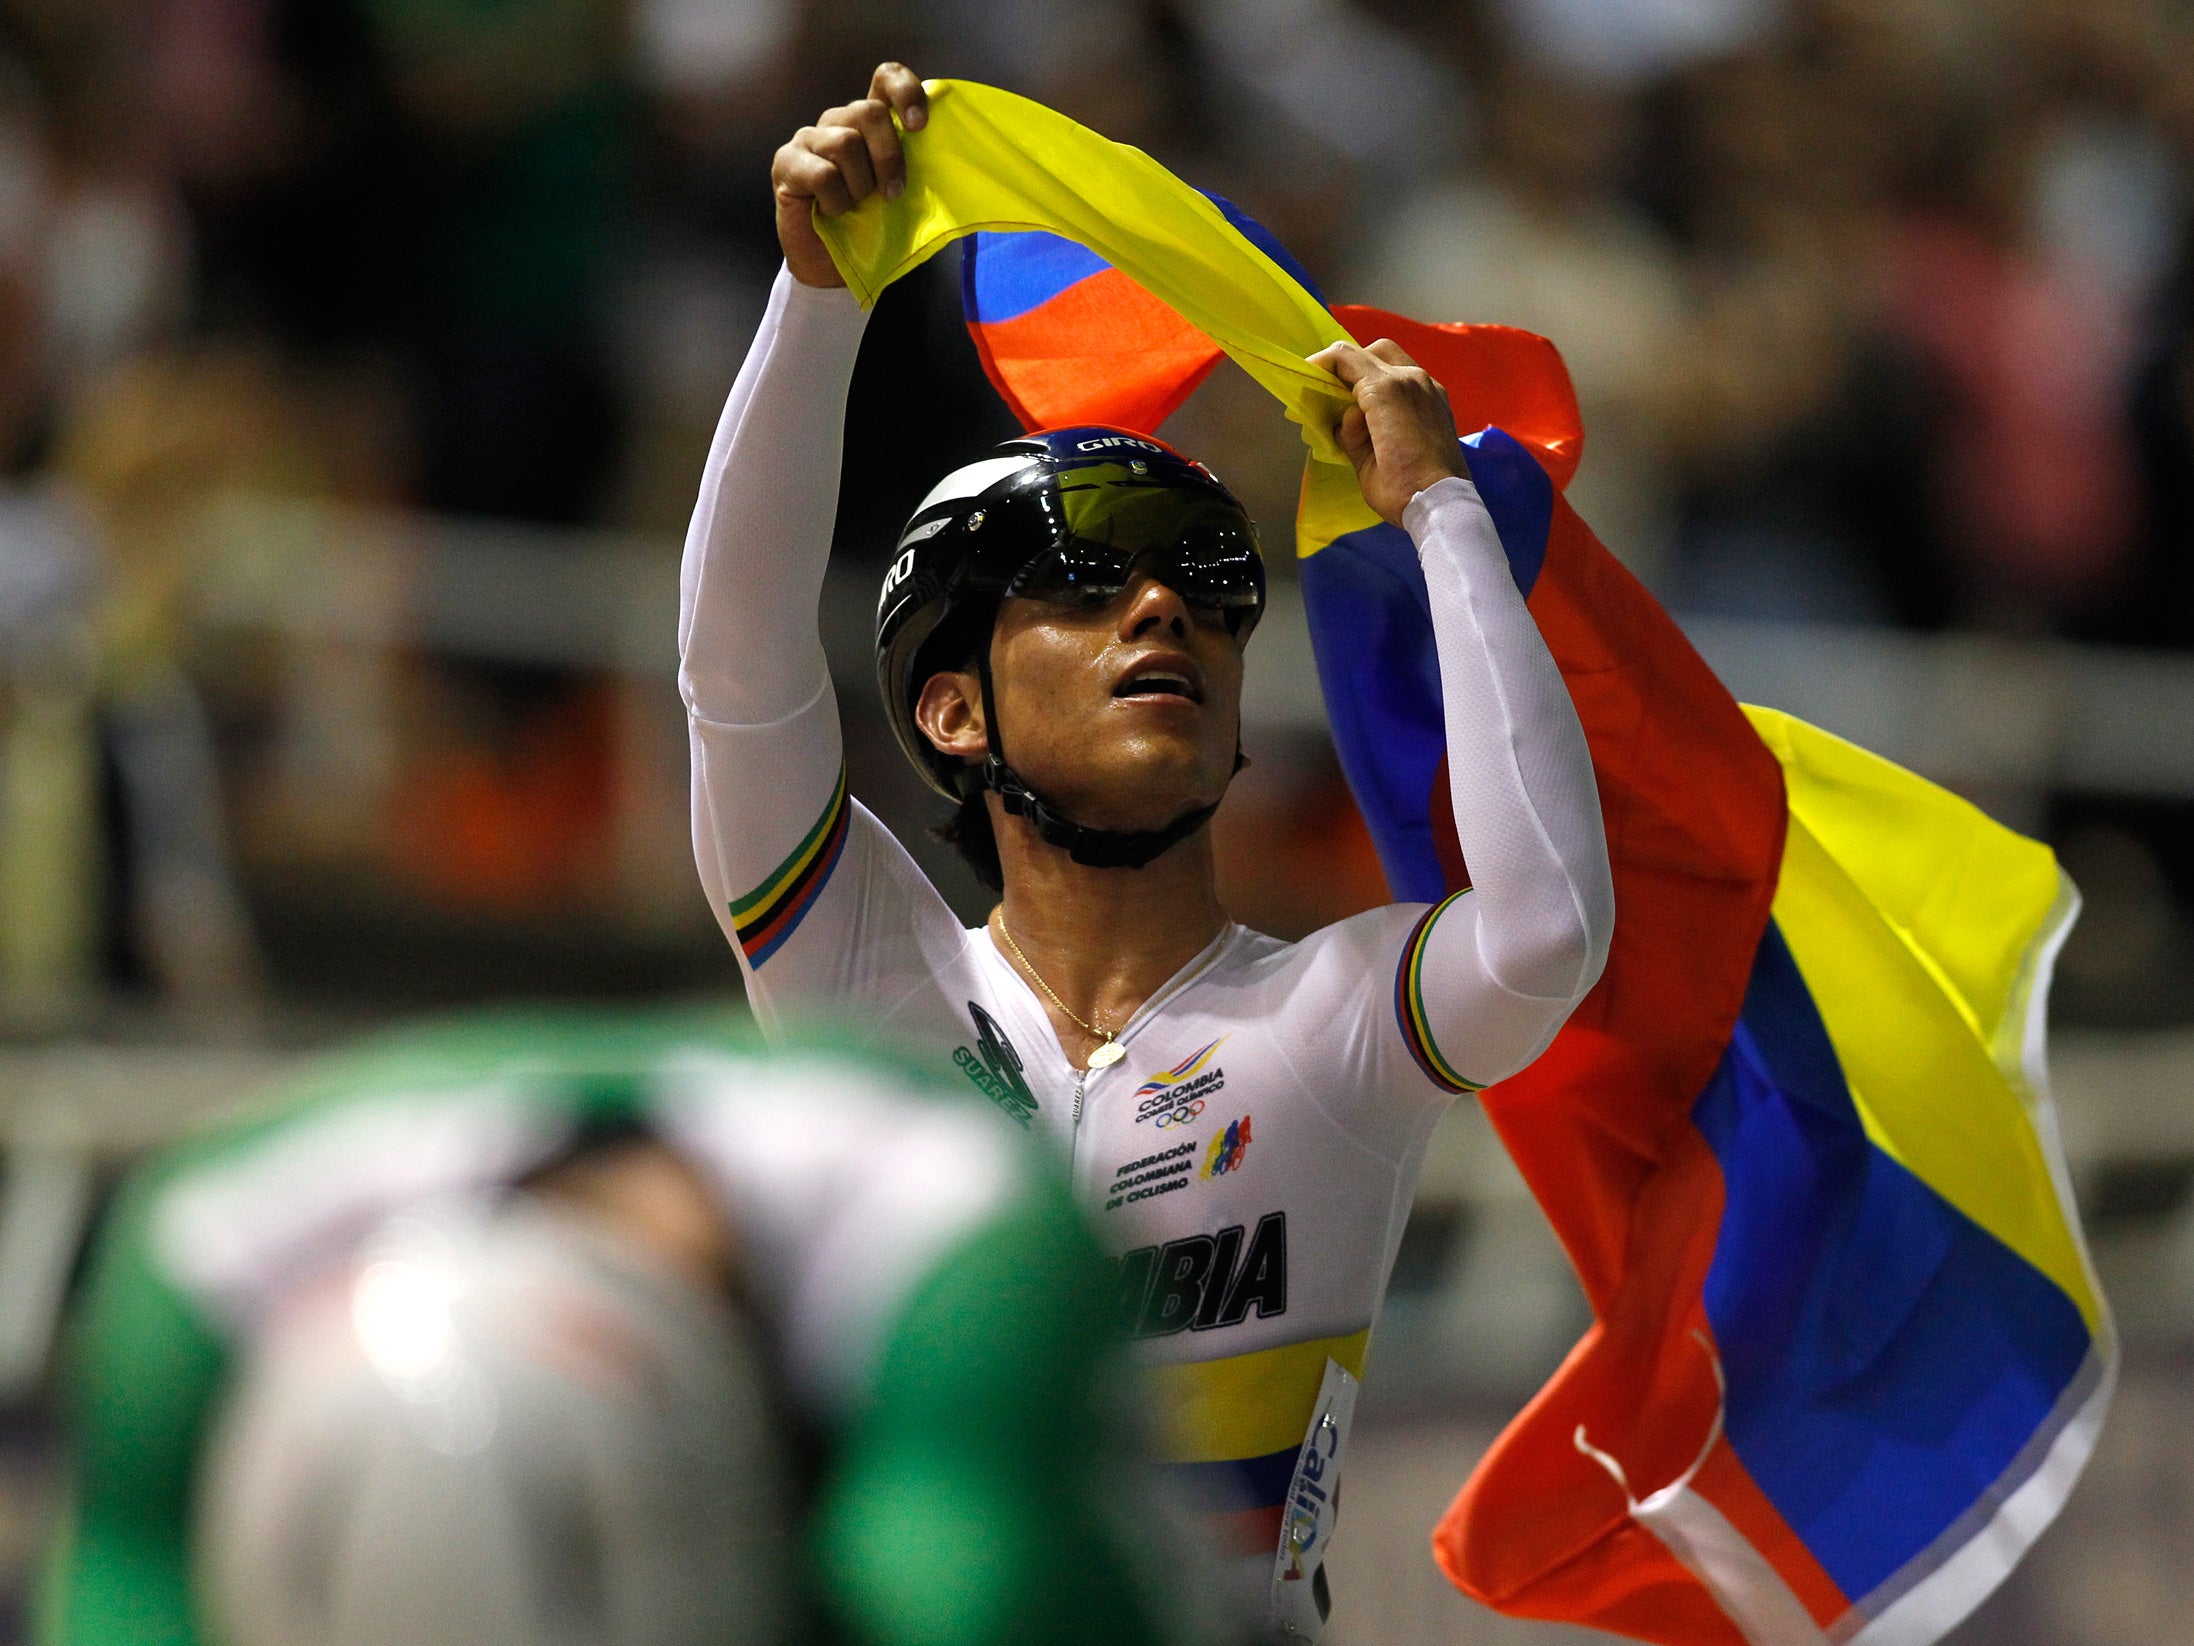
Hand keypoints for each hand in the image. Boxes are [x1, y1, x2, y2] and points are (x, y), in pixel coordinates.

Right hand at [771, 63, 928, 288]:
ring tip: (855, 208)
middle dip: (889, 157)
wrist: (830, 266)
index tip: (919, 126)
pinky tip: (831, 213)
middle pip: (869, 112)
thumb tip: (947, 152)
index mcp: (869, 121)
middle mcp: (838, 121)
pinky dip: (836, 201)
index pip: (885, 78)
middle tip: (892, 195)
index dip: (905, 92)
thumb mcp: (900, 194)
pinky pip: (822, 173)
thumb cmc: (869, 227)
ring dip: (859, 186)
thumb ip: (915, 166)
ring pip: (845, 143)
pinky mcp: (786, 161)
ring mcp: (809, 138)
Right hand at [1308, 338, 1470, 526]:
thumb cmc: (1398, 488)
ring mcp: (1430, 388)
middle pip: (1371, 351)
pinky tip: (1384, 412)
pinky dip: (1392, 386)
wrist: (1441, 504)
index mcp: (1387, 391)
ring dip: (1372, 373)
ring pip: (1394, 359)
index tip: (1306, 376)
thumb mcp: (1361, 461)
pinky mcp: (1440, 401)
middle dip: (1348, 364)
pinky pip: (1411, 378)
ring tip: (1358, 403)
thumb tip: (1348, 414)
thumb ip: (1350, 430)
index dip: (1321, 363)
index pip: (1346, 358)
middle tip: (1332, 389)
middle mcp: (1411, 380)